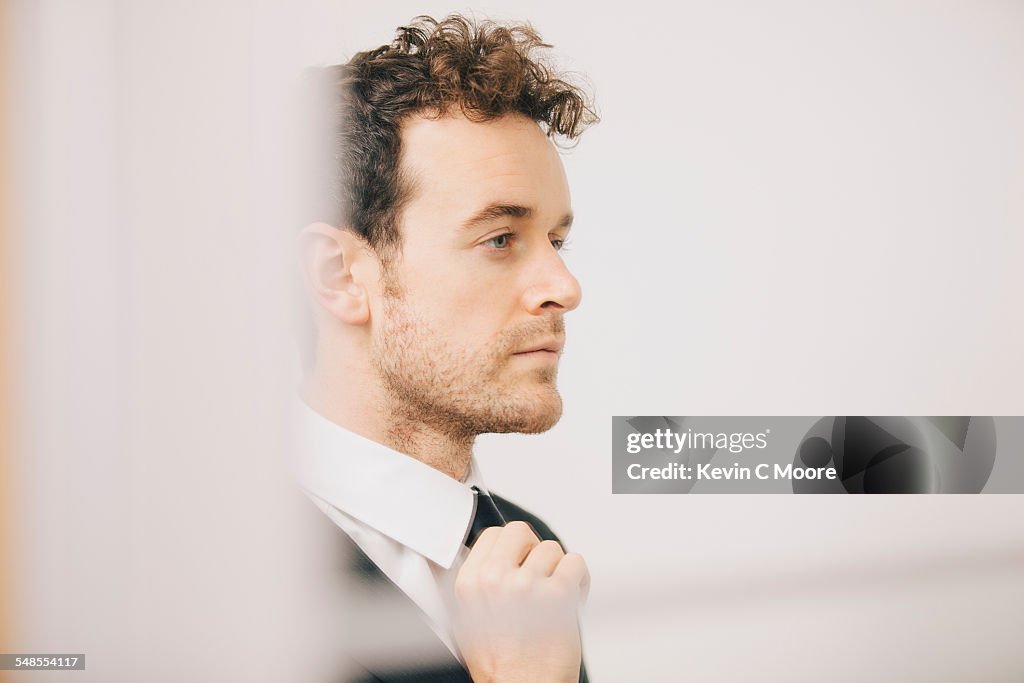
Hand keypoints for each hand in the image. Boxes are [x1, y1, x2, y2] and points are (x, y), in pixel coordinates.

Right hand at [453, 521, 588, 682]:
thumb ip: (468, 584)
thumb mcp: (465, 622)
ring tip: (555, 596)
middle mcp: (494, 580)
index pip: (492, 535)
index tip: (519, 561)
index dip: (511, 548)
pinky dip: (579, 579)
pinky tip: (572, 598)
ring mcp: (526, 585)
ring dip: (558, 569)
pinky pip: (575, 562)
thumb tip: (463, 556)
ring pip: (551, 548)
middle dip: (533, 550)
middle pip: (520, 531)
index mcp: (469, 584)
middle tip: (539, 574)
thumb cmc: (501, 665)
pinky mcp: (558, 594)